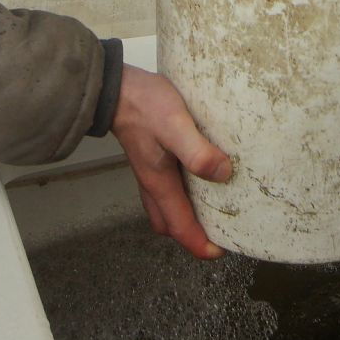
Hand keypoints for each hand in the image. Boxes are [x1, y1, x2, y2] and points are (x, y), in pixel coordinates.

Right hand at [111, 65, 231, 259]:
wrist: (117, 89)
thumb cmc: (144, 105)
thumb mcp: (176, 126)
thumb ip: (197, 152)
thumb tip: (222, 174)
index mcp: (159, 183)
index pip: (180, 227)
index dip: (200, 245)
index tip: (222, 250)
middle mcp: (153, 183)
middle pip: (171, 224)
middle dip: (192, 235)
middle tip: (219, 233)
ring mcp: (151, 172)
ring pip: (167, 208)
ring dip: (187, 215)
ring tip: (213, 210)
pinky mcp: (153, 159)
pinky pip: (167, 189)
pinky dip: (183, 195)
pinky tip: (200, 178)